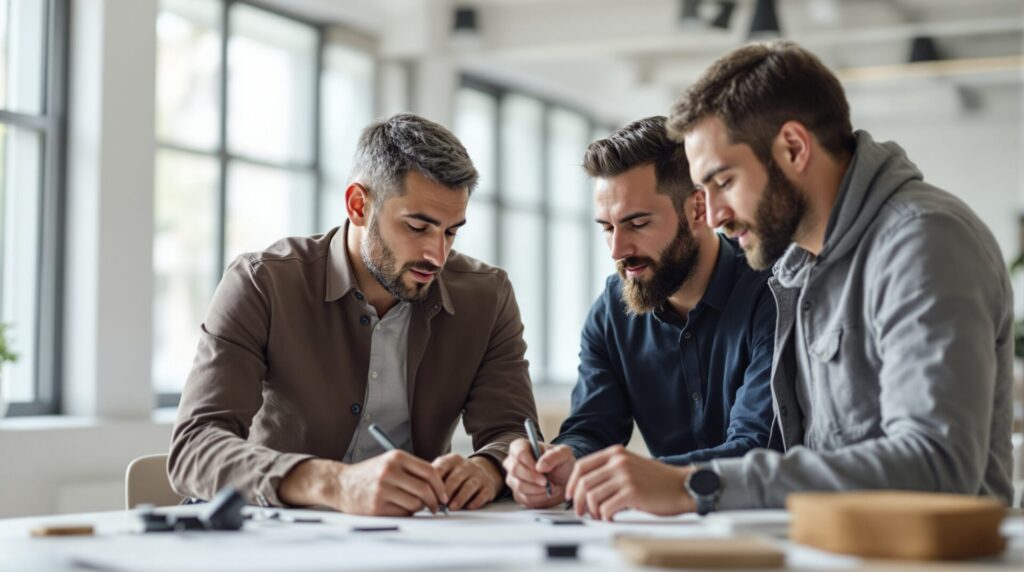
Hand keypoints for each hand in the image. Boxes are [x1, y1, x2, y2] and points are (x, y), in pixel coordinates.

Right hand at [278, 452, 447, 515]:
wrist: (341, 484)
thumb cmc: (370, 474)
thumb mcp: (390, 462)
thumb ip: (412, 470)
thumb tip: (439, 486)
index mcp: (396, 457)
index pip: (429, 471)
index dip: (441, 485)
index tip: (444, 494)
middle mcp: (389, 471)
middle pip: (425, 489)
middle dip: (435, 501)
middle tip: (436, 506)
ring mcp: (382, 489)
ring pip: (415, 504)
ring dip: (419, 508)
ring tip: (413, 505)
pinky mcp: (377, 506)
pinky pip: (403, 513)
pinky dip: (406, 513)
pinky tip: (398, 508)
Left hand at [431, 454, 502, 510]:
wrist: (484, 471)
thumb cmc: (457, 474)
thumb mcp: (446, 469)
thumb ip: (433, 478)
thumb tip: (419, 494)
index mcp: (452, 460)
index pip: (441, 468)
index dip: (434, 482)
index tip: (427, 494)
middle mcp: (466, 465)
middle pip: (455, 478)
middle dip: (446, 492)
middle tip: (438, 504)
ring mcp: (479, 475)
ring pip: (469, 486)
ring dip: (460, 497)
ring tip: (452, 507)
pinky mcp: (488, 487)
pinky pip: (482, 494)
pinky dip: (475, 501)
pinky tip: (468, 507)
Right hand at [502, 438, 574, 507]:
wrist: (564, 481)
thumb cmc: (562, 463)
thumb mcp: (563, 454)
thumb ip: (553, 456)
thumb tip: (540, 466)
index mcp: (521, 446)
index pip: (519, 453)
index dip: (529, 462)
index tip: (542, 470)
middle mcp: (513, 462)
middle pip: (515, 469)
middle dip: (533, 478)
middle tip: (547, 482)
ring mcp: (513, 479)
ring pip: (519, 486)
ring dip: (538, 489)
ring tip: (551, 486)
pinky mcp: (517, 494)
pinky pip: (525, 498)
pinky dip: (539, 498)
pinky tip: (547, 492)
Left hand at [565, 445, 695, 520]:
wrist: (682, 486)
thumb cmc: (657, 480)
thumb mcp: (631, 464)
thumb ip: (610, 469)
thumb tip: (584, 486)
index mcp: (615, 452)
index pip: (581, 466)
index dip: (572, 483)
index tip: (570, 495)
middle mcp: (618, 461)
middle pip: (583, 483)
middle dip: (578, 501)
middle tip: (581, 512)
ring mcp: (625, 476)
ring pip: (592, 496)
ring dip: (592, 511)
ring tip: (600, 516)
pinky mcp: (632, 492)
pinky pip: (606, 508)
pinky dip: (605, 516)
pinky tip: (611, 518)